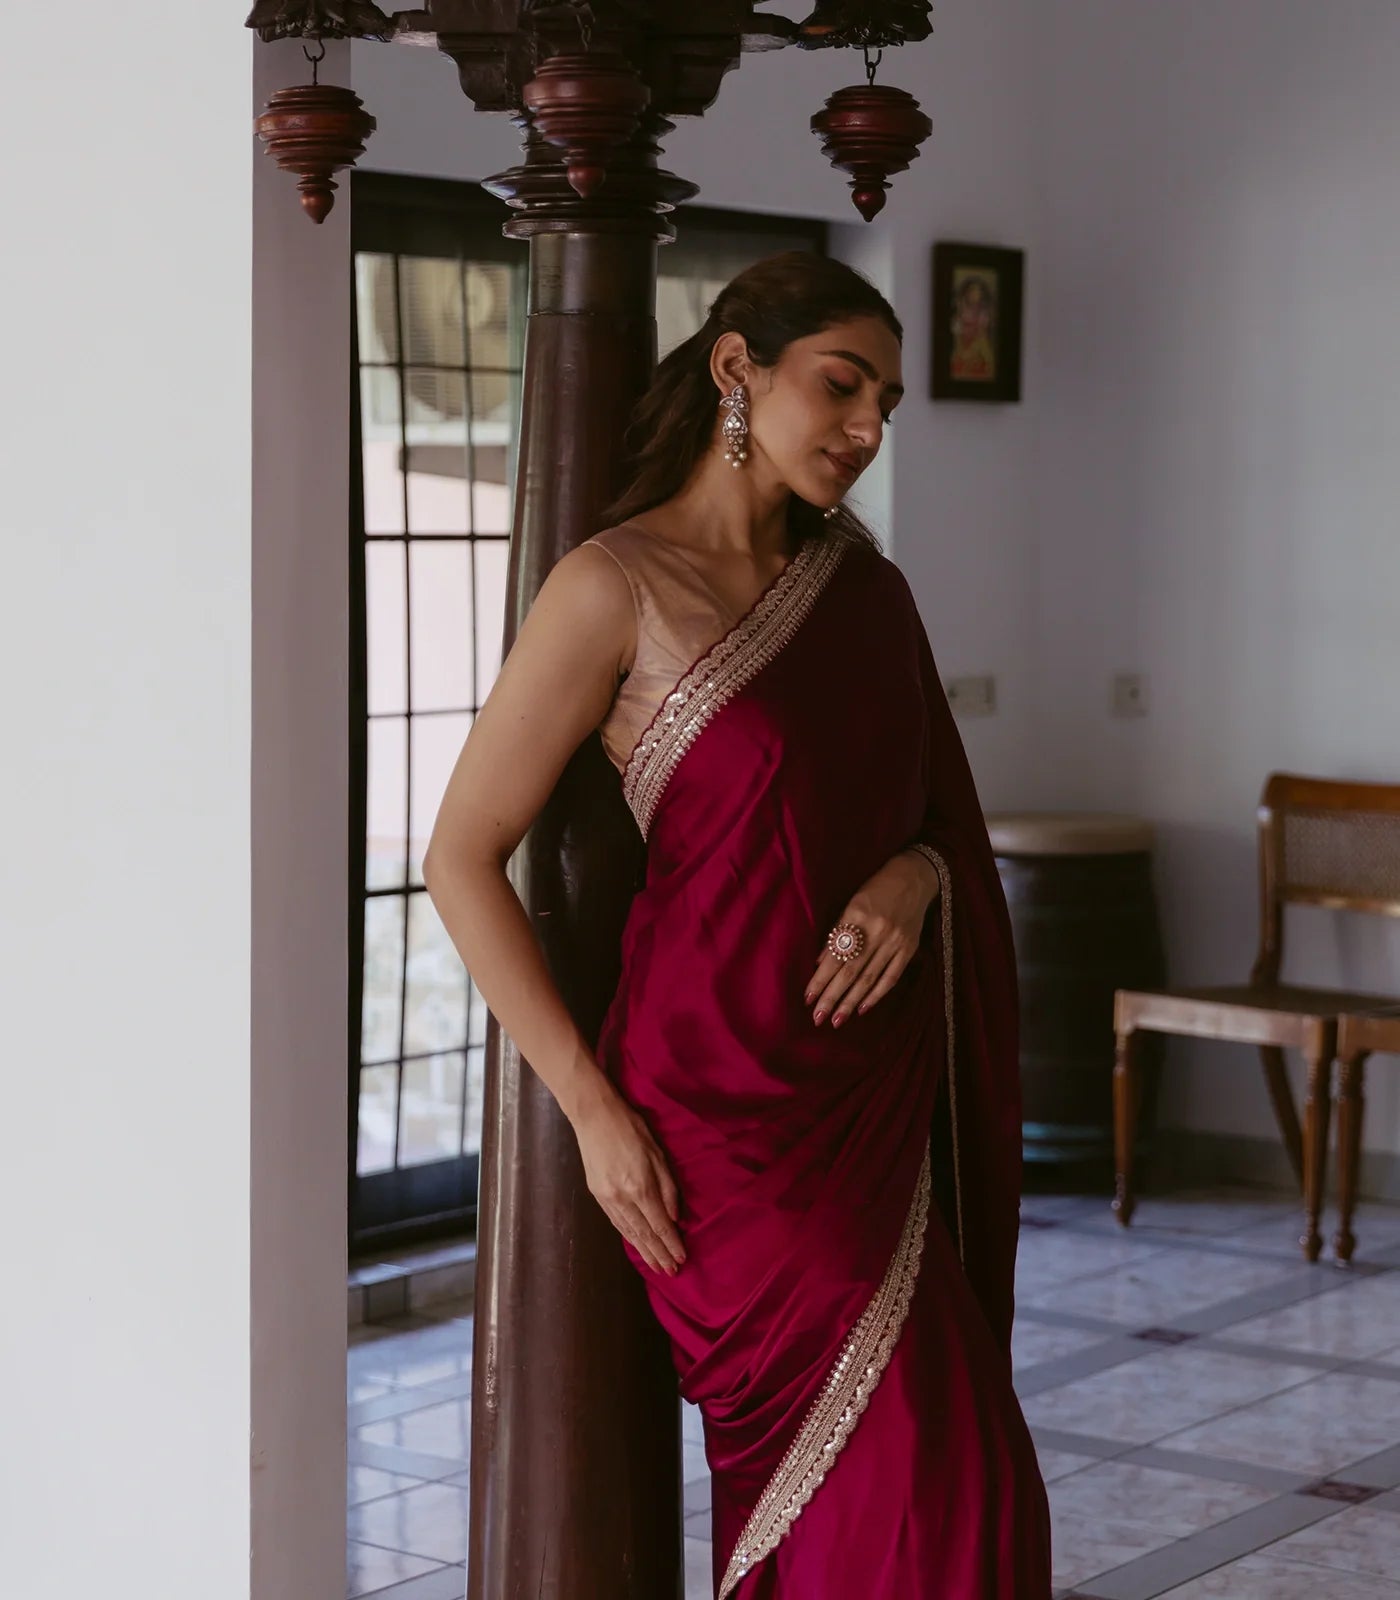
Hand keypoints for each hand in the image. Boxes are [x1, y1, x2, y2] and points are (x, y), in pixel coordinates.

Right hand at [569, 1077, 686, 1276]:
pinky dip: (628, 1237)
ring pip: (628, 1232)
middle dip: (659, 1255)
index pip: (660, 1225)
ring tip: (656, 1266)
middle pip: (644, 1234)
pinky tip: (636, 1244)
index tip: (682, 1259)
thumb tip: (674, 1218)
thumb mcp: (658, 1154)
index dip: (671, 1244)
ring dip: (644, 1251)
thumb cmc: (632, 1129)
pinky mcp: (597, 1195)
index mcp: (640, 1187)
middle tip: (671, 1273)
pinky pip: (616, 1223)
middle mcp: (622, 1199)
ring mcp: (607, 1199)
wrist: (594, 1117)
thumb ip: (668, 1187)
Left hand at [805, 848, 939, 1027]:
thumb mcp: (851, 904)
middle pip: (850, 972)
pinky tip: (862, 1009)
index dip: (820, 979)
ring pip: (868, 979)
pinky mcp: (908, 949)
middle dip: (832, 997)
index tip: (807, 998)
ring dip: (850, 1002)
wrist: (914, 878)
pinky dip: (876, 995)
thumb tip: (819, 964)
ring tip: (836, 1020)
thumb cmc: (876, 889)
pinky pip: (890, 977)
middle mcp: (876, 932)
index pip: (834, 956)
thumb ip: (837, 933)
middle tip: (817, 1018)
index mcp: (856, 917)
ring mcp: (894, 942)